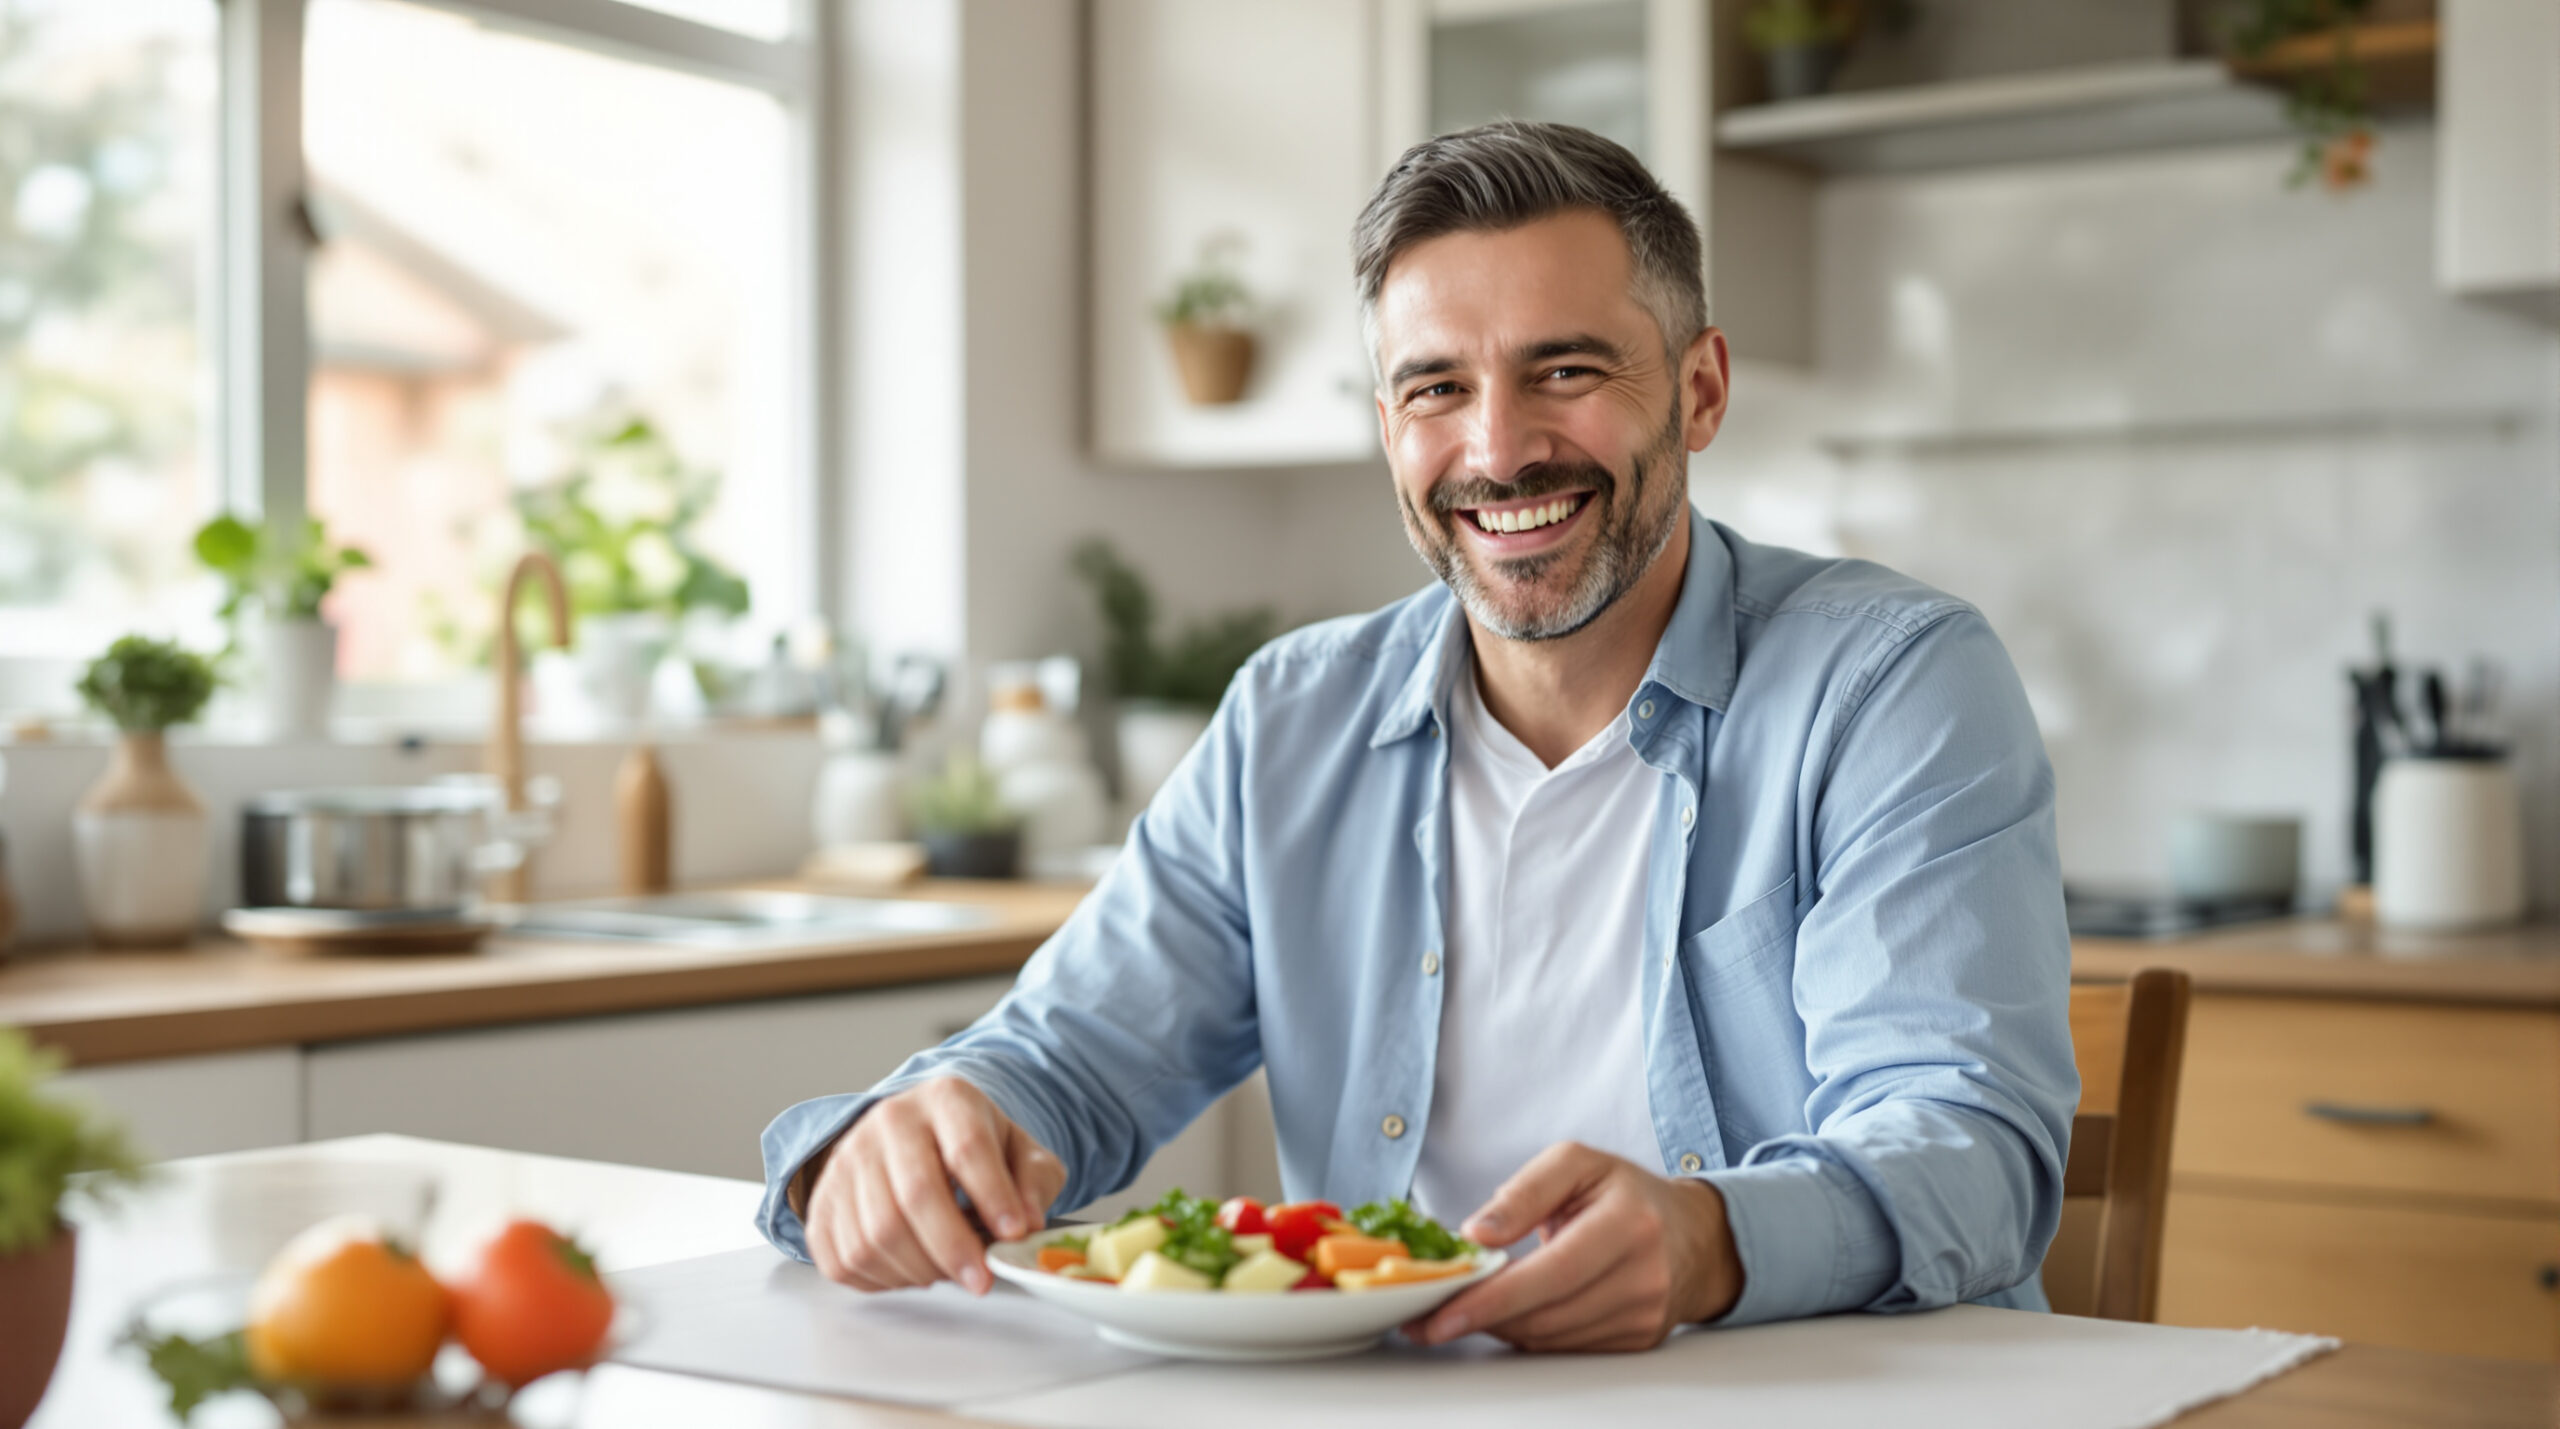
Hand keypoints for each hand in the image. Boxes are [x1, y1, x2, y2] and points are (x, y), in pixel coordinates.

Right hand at [802, 1077, 1066, 1295]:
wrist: (913, 1136)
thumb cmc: (973, 1148)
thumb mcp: (1020, 1151)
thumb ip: (1034, 1181)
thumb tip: (1027, 1224)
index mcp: (945, 1099)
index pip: (967, 1147)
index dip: (993, 1195)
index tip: (1015, 1234)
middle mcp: (888, 1121)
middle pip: (915, 1194)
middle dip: (953, 1248)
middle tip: (982, 1281)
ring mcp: (847, 1160)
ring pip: (876, 1233)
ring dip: (919, 1269)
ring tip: (947, 1271)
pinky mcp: (822, 1201)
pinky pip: (844, 1257)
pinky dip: (882, 1279)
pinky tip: (911, 1271)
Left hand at [1405, 1141, 1743, 1351]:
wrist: (1692, 1233)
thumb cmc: (1626, 1192)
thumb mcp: (1577, 1163)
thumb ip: (1524, 1191)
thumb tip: (1476, 1233)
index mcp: (1629, 1223)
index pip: (1552, 1272)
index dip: (1493, 1297)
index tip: (1443, 1311)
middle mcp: (1644, 1275)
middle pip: (1547, 1313)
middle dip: (1482, 1317)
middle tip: (1430, 1315)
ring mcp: (1643, 1314)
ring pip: (1551, 1336)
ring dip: (1499, 1327)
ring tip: (1461, 1309)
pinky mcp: (1637, 1339)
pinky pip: (1567, 1346)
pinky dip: (1528, 1332)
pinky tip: (1505, 1314)